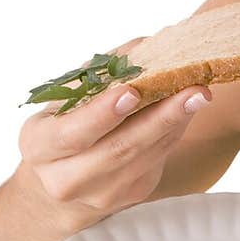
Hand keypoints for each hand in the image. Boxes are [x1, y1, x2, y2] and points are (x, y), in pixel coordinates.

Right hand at [18, 36, 212, 221]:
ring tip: (200, 94)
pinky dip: (175, 131)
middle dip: (160, 117)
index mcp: (39, 148)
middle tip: (193, 90)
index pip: (73, 133)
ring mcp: (101, 194)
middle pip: (119, 150)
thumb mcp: (62, 101)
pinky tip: (189, 108)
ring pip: (145, 156)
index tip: (132, 91)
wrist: (59, 186)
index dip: (102, 114)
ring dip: (176, 122)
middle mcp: (66, 179)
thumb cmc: (62, 127)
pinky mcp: (131, 195)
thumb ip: (98, 75)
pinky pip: (158, 160)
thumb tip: (145, 45)